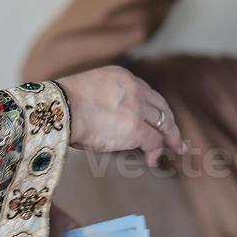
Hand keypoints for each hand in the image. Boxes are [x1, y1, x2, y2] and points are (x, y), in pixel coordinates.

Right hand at [58, 66, 183, 166]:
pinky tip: (152, 160)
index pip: (147, 93)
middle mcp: (134, 89)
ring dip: (170, 138)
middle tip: (176, 137)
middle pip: (161, 107)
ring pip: (163, 123)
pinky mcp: (136, 127)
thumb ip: (104, 98)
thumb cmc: (63, 105)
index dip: (155, 109)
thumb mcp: (89, 90)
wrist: (60, 109)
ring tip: (175, 149)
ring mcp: (137, 108)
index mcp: (122, 76)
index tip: (159, 119)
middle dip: (170, 123)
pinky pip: (154, 141)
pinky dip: (155, 152)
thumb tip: (106, 119)